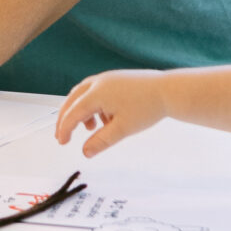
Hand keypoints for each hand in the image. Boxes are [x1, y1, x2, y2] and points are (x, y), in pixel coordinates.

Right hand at [54, 67, 170, 155]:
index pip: (72, 113)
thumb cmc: (147, 108)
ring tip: (90, 128)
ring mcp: (106, 78)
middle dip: (66, 118)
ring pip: (83, 95)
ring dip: (80, 111)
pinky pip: (95, 91)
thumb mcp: (122, 129)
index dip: (64, 129)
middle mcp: (97, 82)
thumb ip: (101, 141)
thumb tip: (85, 153)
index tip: (62, 142)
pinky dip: (93, 105)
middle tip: (62, 135)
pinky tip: (105, 118)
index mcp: (96, 93)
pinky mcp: (114, 79)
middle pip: (72, 100)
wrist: (168, 90)